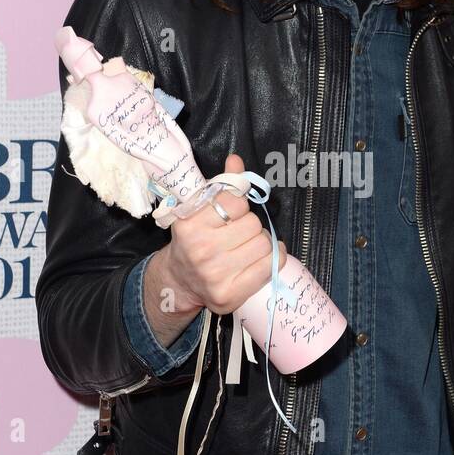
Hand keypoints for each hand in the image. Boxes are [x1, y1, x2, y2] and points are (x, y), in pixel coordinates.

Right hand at [150, 152, 287, 319]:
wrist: (179, 282)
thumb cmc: (193, 240)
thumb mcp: (199, 210)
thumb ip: (220, 185)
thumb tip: (236, 159)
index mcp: (190, 224)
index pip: (236, 201)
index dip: (239, 204)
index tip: (231, 213)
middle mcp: (201, 250)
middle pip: (253, 223)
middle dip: (250, 224)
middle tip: (238, 232)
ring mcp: (216, 275)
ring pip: (264, 243)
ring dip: (261, 241)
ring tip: (247, 246)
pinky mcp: (230, 294)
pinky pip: (271, 265)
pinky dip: (274, 257)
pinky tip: (262, 256)